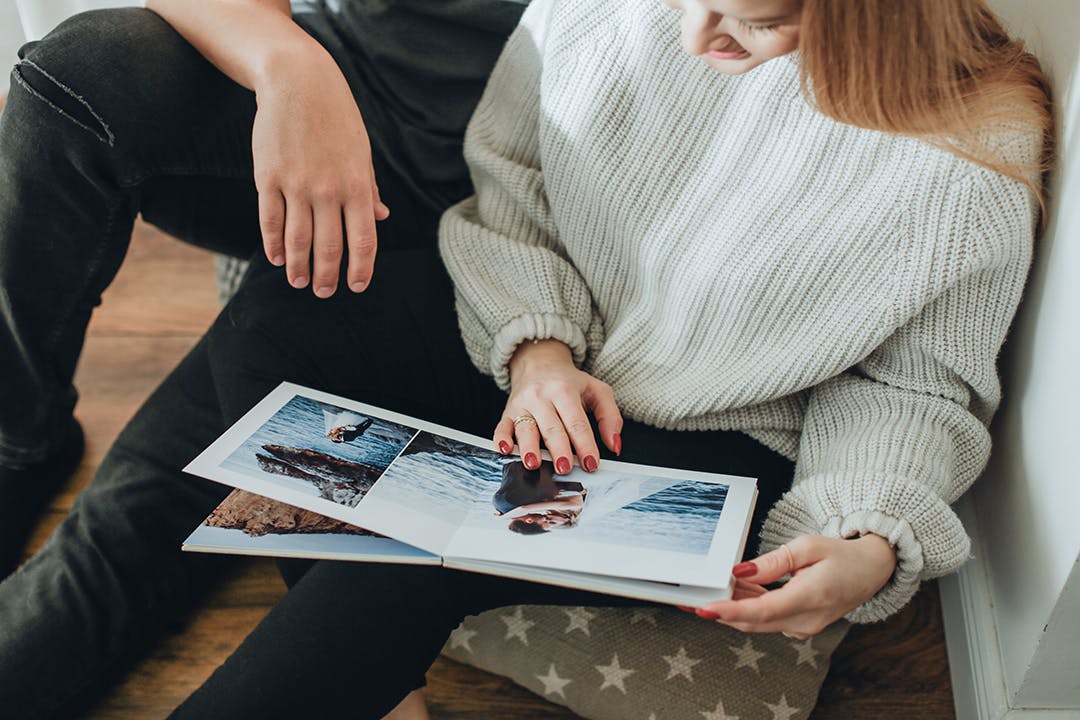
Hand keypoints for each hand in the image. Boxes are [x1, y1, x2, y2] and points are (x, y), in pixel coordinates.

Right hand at [252, 48, 389, 297]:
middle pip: (329, 246)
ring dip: (298, 266)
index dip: (361, 268)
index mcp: (357, 186)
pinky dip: (273, 243)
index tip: (356, 286)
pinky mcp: (268, 177)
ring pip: (298, 239)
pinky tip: (276, 257)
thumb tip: (381, 218)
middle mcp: (329, 190)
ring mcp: (297, 185)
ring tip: (298, 282)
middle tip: (324, 292)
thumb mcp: (362, 152)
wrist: (299, 83)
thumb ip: (369, 188)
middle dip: (327, 275)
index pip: (363, 240)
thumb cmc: (336, 118)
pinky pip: (271, 219)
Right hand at [495, 340, 622, 474]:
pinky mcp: (508, 412)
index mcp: (565, 391)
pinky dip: (501, 439)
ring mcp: (523, 404)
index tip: (591, 463)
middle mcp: (542, 396)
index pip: (576, 422)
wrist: (539, 363)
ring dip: (529, 447)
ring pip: (526, 428)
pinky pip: (502, 427)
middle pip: (551, 427)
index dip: (585, 444)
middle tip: (565, 467)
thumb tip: (614, 444)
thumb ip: (610, 416)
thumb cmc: (569, 382)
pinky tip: (505, 449)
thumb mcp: (597, 390)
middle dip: (558, 449)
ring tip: (534, 464)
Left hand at [692, 534, 896, 636]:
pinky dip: (749, 607)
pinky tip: (735, 591)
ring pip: (758, 622)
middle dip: (720, 611)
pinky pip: (768, 619)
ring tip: (707, 591)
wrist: (872, 570)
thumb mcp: (807, 546)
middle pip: (754, 621)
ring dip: (732, 608)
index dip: (730, 611)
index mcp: (810, 598)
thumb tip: (740, 571)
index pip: (763, 611)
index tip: (706, 608)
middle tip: (690, 599)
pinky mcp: (800, 625)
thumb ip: (772, 562)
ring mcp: (804, 626)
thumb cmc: (842, 555)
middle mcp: (806, 620)